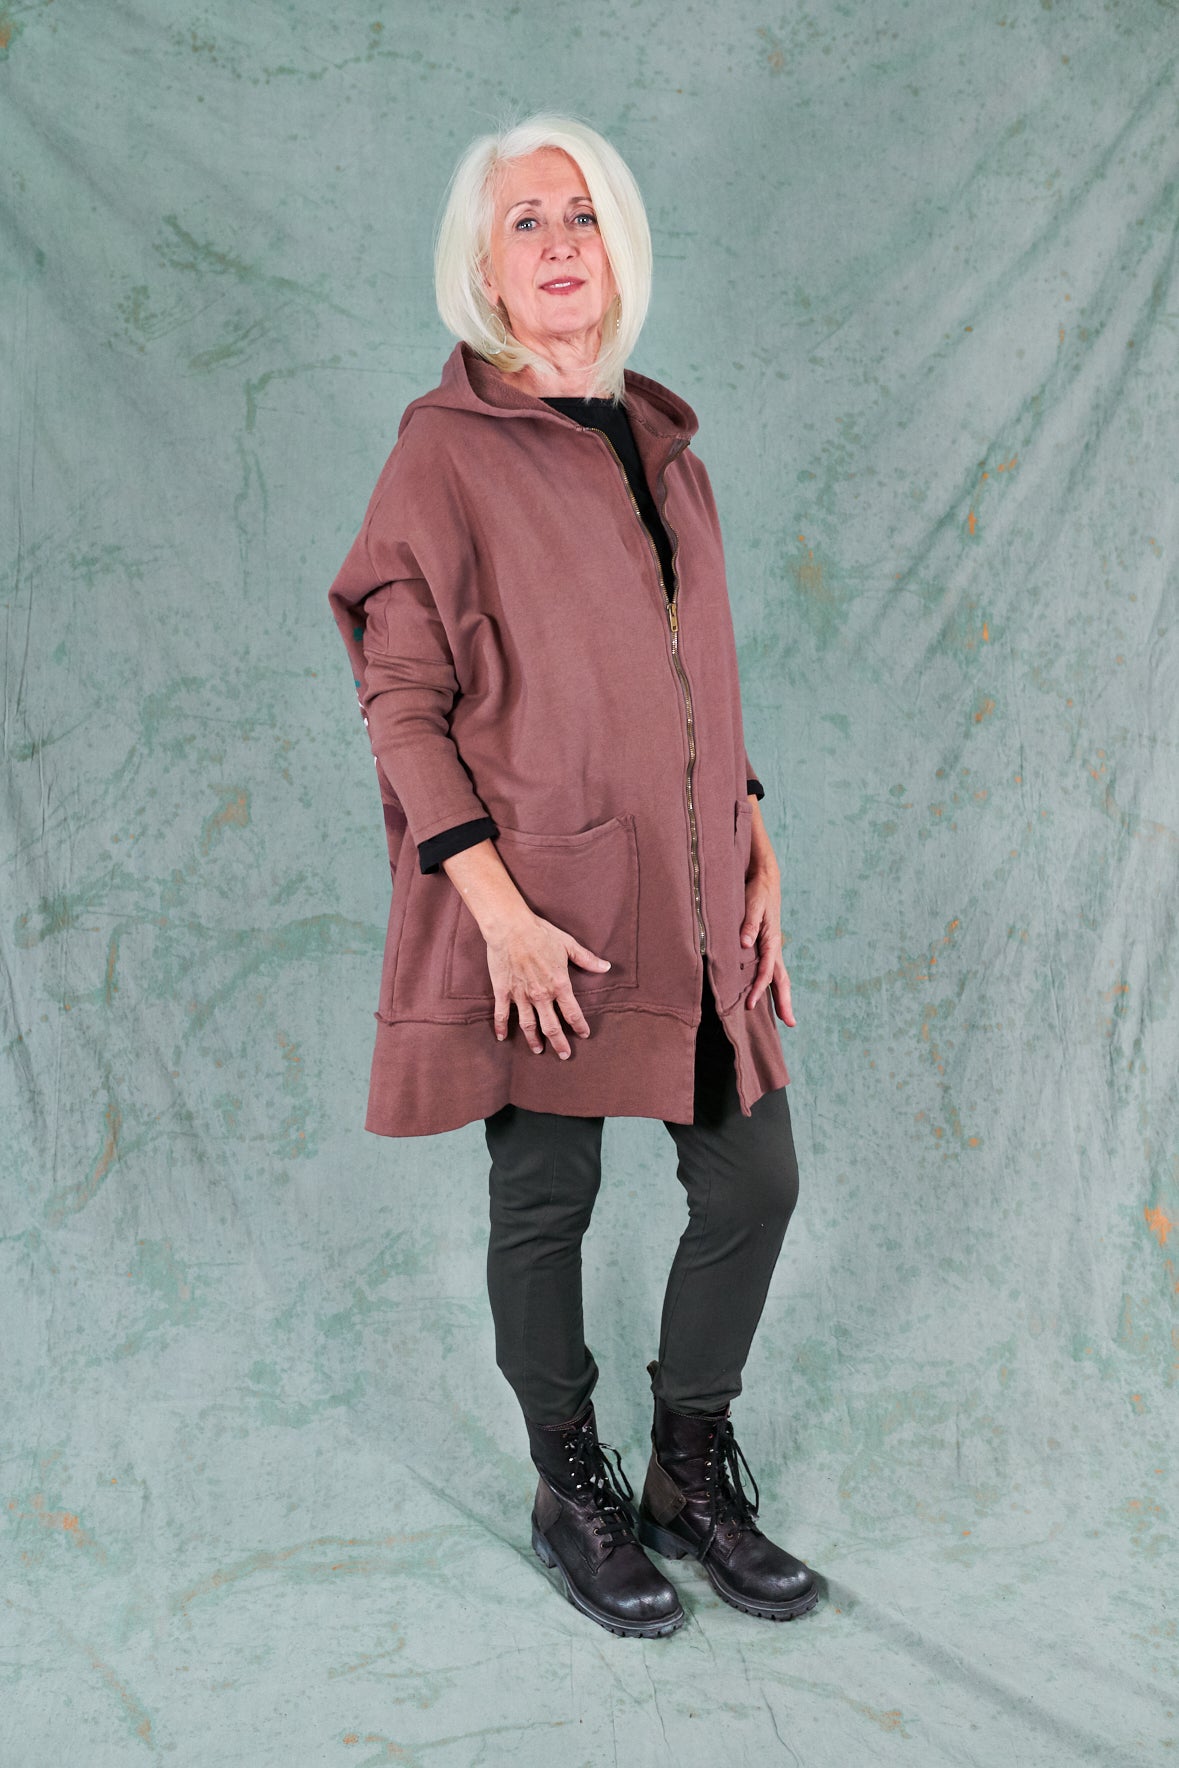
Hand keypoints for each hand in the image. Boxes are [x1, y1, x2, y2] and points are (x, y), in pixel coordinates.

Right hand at [484, 913, 611, 1057]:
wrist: (510, 928)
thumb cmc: (540, 933)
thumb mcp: (568, 945)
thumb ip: (587, 959)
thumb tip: (606, 967)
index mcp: (559, 984)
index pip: (572, 1012)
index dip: (580, 1026)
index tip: (584, 1034)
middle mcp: (541, 995)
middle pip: (552, 1026)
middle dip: (559, 1043)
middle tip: (564, 1055)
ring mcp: (521, 996)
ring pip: (528, 1025)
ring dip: (534, 1040)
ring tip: (538, 1051)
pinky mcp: (504, 992)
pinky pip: (502, 1014)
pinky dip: (502, 1027)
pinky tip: (502, 1038)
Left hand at [740, 862, 795, 1026]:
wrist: (765, 879)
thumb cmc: (757, 892)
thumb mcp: (751, 904)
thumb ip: (748, 924)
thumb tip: (744, 944)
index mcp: (771, 941)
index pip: (766, 971)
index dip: (758, 989)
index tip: (750, 1005)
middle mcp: (775, 947)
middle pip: (782, 980)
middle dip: (785, 1002)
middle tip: (790, 1023)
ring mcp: (773, 947)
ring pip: (779, 977)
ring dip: (781, 996)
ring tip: (785, 1016)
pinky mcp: (767, 945)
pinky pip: (772, 970)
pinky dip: (773, 984)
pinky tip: (769, 994)